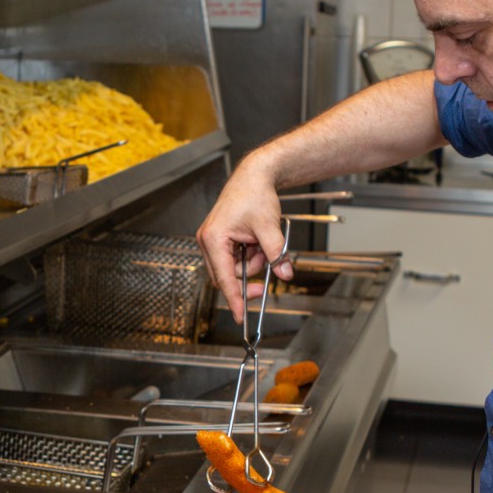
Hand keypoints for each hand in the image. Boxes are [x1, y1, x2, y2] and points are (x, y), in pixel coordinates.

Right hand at [196, 155, 292, 321]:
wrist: (254, 176)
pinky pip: (235, 258)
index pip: (224, 278)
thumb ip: (277, 254)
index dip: (234, 299)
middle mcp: (207, 241)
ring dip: (252, 262)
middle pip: (227, 276)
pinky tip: (256, 241)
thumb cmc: (254, 194)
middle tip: (268, 274)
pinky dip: (249, 255)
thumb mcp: (269, 227)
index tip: (240, 315)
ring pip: (233, 268)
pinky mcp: (220, 239)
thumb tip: (284, 274)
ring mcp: (212, 241)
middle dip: (249, 275)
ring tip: (262, 244)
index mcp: (214, 239)